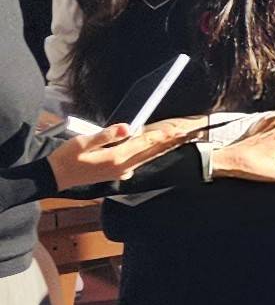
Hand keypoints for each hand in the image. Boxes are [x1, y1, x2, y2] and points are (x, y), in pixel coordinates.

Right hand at [44, 117, 204, 190]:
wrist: (57, 176)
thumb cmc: (67, 157)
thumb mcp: (82, 142)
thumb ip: (105, 135)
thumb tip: (127, 128)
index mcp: (116, 158)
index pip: (143, 144)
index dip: (161, 136)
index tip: (176, 130)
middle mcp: (123, 167)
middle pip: (151, 152)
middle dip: (169, 142)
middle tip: (187, 134)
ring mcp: (121, 172)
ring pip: (147, 158)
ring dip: (162, 148)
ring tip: (177, 140)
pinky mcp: (117, 173)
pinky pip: (139, 162)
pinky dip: (149, 154)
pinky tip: (155, 150)